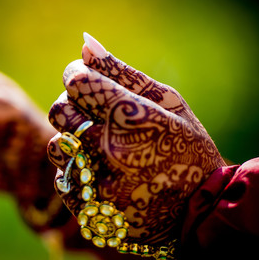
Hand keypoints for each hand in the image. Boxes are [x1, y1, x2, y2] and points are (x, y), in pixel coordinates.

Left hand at [47, 34, 225, 244]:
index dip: (78, 75)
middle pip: (59, 110)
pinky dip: (79, 171)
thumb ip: (122, 73)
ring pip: (57, 144)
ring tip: (100, 146)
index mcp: (132, 116)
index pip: (77, 81)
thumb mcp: (168, 104)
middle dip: (72, 105)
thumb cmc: (187, 148)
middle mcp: (110, 150)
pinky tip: (105, 174)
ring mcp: (97, 183)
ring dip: (73, 140)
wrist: (202, 215)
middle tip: (95, 113)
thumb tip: (85, 44)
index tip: (88, 81)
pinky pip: (62, 176)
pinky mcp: (87, 209)